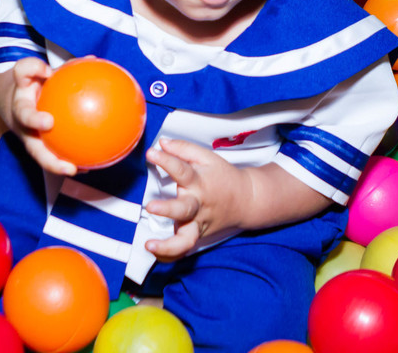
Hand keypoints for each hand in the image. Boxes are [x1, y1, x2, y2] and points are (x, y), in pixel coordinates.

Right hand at [0, 58, 77, 176]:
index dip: (35, 120)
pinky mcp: (42, 146)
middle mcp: (26, 132)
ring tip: (84, 170)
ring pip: (47, 159)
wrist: (10, 98)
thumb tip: (72, 62)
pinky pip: (57, 153)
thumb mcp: (25, 70)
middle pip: (36, 152)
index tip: (48, 122)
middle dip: (51, 162)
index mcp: (21, 112)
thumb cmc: (24, 83)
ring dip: (64, 167)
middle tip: (69, 167)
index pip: (25, 115)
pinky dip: (74, 158)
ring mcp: (34, 141)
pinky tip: (94, 160)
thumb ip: (37, 66)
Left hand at [143, 138, 250, 260]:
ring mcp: (198, 223)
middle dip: (167, 209)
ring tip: (150, 245)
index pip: (182, 170)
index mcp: (200, 182)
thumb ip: (183, 149)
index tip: (151, 154)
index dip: (166, 161)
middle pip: (183, 210)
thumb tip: (162, 143)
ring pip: (185, 239)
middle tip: (151, 207)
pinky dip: (170, 255)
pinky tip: (155, 254)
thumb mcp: (206, 158)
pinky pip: (183, 249)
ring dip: (168, 244)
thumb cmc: (223, 177)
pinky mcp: (197, 236)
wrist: (247, 200)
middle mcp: (198, 205)